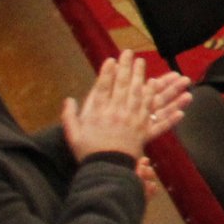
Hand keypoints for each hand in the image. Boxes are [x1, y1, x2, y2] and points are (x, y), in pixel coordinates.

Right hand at [60, 52, 189, 163]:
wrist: (106, 169)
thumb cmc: (88, 152)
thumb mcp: (73, 135)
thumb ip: (70, 117)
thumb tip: (68, 101)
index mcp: (97, 113)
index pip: (103, 88)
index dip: (107, 72)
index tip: (111, 59)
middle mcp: (115, 113)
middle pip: (122, 86)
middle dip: (126, 67)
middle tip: (130, 53)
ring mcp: (131, 119)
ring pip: (137, 93)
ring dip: (140, 76)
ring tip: (142, 63)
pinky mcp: (143, 128)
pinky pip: (149, 109)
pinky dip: (152, 97)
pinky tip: (155, 85)